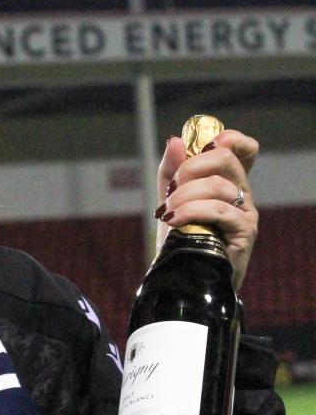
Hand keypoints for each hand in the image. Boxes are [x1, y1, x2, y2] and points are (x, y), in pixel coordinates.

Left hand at [155, 129, 258, 290]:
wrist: (184, 275)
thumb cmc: (181, 237)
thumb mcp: (170, 200)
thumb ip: (171, 171)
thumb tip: (175, 140)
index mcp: (228, 181)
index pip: (244, 150)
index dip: (230, 139)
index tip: (207, 144)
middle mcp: (242, 193)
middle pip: (225, 159)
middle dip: (190, 167)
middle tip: (172, 188)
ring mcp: (246, 212)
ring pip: (217, 185)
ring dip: (182, 196)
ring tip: (167, 212)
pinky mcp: (245, 232)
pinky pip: (219, 210)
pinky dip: (190, 211)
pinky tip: (174, 221)